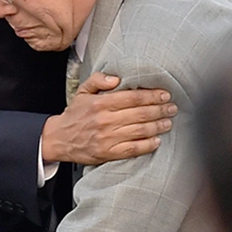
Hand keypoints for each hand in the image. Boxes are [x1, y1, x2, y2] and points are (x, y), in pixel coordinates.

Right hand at [40, 71, 175, 164]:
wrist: (59, 139)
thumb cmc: (75, 114)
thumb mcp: (83, 91)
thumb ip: (99, 80)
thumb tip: (117, 78)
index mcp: (101, 103)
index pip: (132, 97)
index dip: (151, 96)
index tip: (165, 95)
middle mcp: (105, 120)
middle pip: (139, 114)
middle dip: (159, 110)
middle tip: (172, 108)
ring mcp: (107, 138)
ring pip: (139, 131)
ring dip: (157, 126)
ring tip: (168, 122)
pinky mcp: (107, 153)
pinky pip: (132, 149)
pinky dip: (147, 145)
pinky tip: (157, 141)